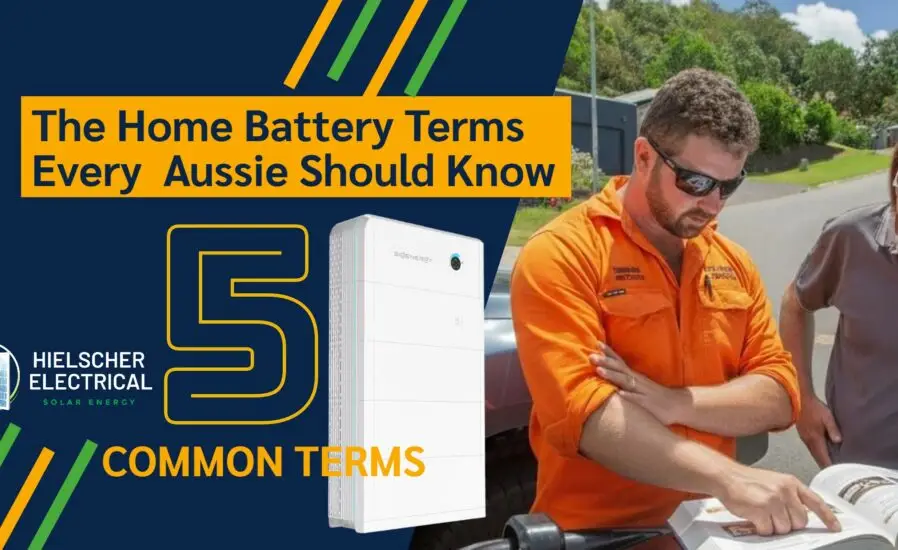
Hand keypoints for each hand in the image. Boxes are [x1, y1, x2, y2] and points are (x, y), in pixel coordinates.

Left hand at [589, 342, 688, 425]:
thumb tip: (611, 374)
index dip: (609, 353)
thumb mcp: (638, 385)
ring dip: (612, 375)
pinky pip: (637, 399)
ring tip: (599, 370)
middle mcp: (637, 381)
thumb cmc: (654, 396)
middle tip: (591, 355)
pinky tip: (619, 393)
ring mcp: (642, 391)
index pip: (620, 362)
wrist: (678, 405)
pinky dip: (628, 395)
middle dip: (605, 362)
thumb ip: (626, 380)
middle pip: (619, 369)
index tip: (597, 343)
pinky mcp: (647, 403)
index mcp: (634, 376)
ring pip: (625, 381)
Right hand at [716, 465, 840, 535]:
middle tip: (774, 516)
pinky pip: (768, 530)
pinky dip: (761, 528)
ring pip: (785, 528)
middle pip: (800, 521)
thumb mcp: (773, 482)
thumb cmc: (746, 480)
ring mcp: (774, 500)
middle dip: (788, 524)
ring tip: (762, 514)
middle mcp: (785, 491)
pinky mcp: (761, 510)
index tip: (835, 528)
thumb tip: (800, 517)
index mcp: (791, 482)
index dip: (827, 517)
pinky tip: (754, 517)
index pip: (815, 502)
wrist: (725, 476)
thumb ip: (789, 496)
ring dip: (773, 526)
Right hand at [796, 395, 840, 467]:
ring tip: (830, 466)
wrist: (799, 401)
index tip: (836, 475)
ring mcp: (805, 439)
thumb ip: (833, 429)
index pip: (823, 457)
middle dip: (825, 466)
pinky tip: (822, 453)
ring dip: (821, 459)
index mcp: (815, 439)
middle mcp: (809, 441)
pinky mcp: (803, 435)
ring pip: (814, 454)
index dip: (829, 466)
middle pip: (818, 458)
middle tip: (834, 474)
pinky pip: (811, 448)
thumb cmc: (815, 408)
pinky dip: (818, 453)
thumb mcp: (827, 417)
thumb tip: (839, 442)